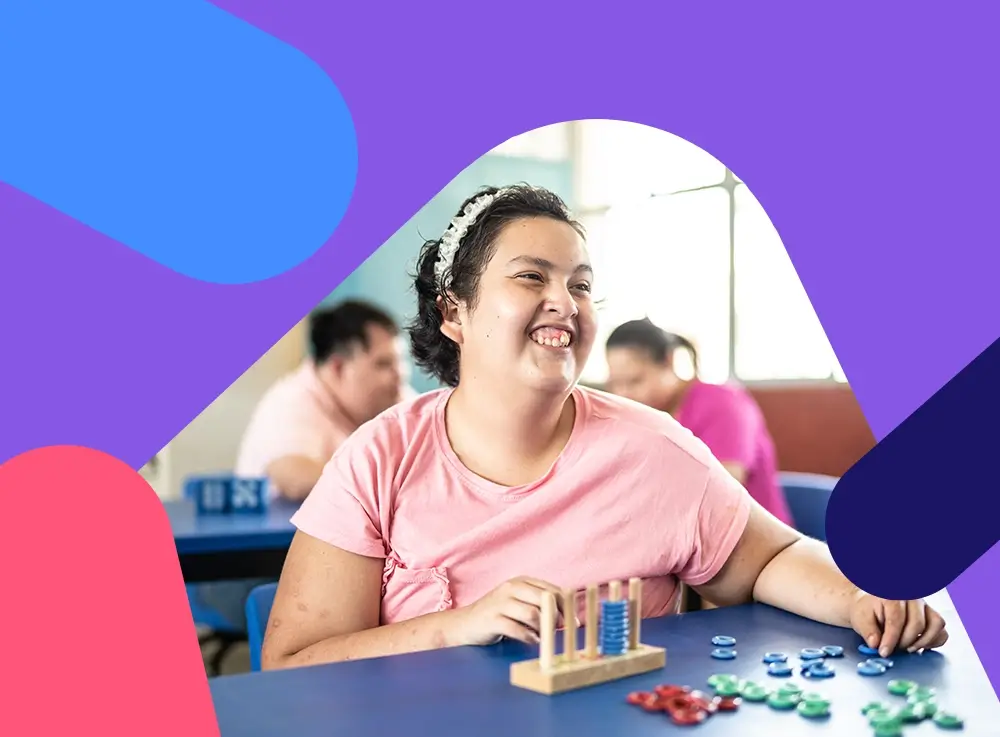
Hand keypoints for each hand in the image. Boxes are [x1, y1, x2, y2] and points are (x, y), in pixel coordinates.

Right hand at [453, 576, 568, 646]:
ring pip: (533, 614)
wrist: (464, 624)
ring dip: (542, 630)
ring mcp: (500, 602)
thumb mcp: (519, 603)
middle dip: (557, 618)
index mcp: (521, 581)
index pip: (552, 590)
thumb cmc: (497, 615)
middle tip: (559, 631)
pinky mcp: (492, 619)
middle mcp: (511, 588)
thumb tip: (568, 618)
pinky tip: (531, 641)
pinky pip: (518, 630)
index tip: (573, 622)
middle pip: (545, 599)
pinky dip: (529, 638)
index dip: (566, 607)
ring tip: (541, 637)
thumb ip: (540, 605)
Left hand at [849, 592, 948, 656]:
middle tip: (894, 650)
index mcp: (892, 594)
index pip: (896, 618)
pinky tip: (918, 646)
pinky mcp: (931, 616)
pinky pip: (942, 630)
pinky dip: (933, 641)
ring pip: (936, 625)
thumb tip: (875, 644)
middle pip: (917, 623)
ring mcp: (924, 606)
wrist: (872, 605)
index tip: (883, 652)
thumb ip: (867, 630)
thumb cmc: (867, 611)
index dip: (890, 638)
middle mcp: (912, 597)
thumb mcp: (860, 618)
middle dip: (905, 642)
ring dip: (923, 641)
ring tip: (907, 648)